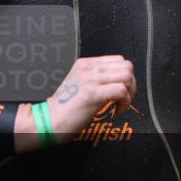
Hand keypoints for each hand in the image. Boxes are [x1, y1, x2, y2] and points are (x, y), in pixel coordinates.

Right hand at [14, 55, 135, 151]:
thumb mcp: (79, 84)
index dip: (125, 77)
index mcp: (85, 64)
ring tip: (119, 105)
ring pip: (126, 77)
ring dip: (129, 94)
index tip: (121, 92)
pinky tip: (115, 111)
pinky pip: (121, 91)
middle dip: (131, 85)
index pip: (118, 60)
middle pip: (126, 67)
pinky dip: (124, 103)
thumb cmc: (64, 108)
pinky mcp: (92, 94)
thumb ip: (96, 79)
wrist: (49, 121)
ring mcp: (90, 80)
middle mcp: (88, 68)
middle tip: (123, 99)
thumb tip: (117, 83)